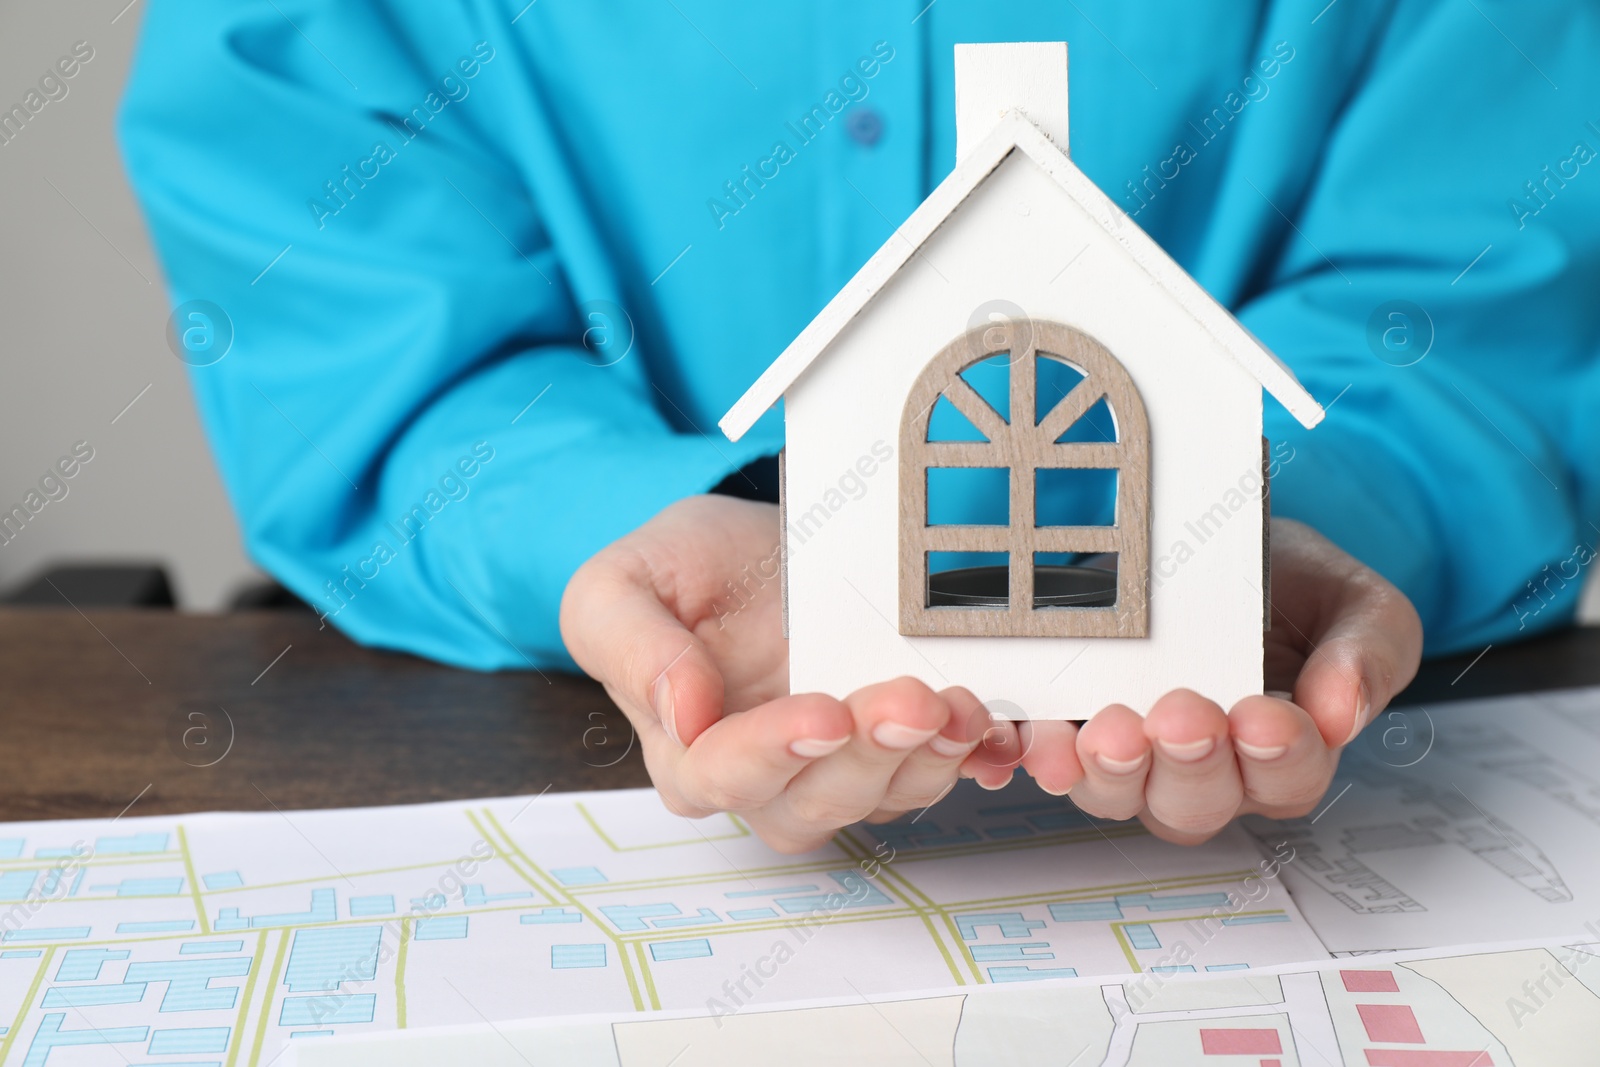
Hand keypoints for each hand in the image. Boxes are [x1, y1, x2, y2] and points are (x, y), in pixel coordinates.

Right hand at [560, 495, 1014, 852]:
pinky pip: (938, 772)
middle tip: (910, 702)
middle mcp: (765, 778)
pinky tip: (996, 729)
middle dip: (868, 758)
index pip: (721, 775)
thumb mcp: (619, 583)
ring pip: (882, 796)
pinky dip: (973, 756)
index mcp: (687, 750)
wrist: (755, 541)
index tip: (822, 714)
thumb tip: (678, 713)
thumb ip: (629, 644)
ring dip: (928, 760)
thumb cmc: (682, 568)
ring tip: (960, 707)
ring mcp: (837, 767)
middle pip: (813, 803)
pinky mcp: (896, 748)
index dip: (772, 752)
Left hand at [1013, 517, 1422, 842]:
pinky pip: (1053, 758)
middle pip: (1197, 803)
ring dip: (1111, 771)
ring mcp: (1133, 758)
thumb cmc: (1285, 583)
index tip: (1263, 718)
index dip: (1279, 757)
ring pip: (1120, 795)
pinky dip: (1042, 752)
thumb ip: (1370, 655)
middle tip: (1180, 717)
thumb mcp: (1354, 603)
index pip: (1288, 779)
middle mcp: (1206, 773)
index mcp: (1283, 754)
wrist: (1207, 540)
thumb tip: (1345, 712)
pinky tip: (1039, 737)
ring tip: (1109, 731)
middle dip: (1188, 765)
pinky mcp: (1073, 727)